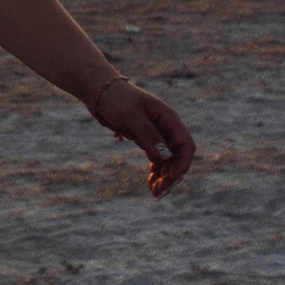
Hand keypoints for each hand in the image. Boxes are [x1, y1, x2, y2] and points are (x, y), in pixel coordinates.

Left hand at [88, 77, 195, 197]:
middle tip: (159, 192)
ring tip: (155, 193)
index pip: (185, 145)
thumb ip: (149, 135)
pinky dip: (155, 172)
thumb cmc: (116, 99)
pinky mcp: (146, 139)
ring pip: (168, 161)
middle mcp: (166, 127)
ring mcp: (157, 134)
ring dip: (164, 177)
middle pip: (178, 156)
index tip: (170, 178)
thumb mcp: (131, 116)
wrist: (99, 91)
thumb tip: (166, 157)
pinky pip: (157, 159)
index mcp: (168, 119)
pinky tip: (151, 184)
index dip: (182, 163)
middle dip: (172, 175)